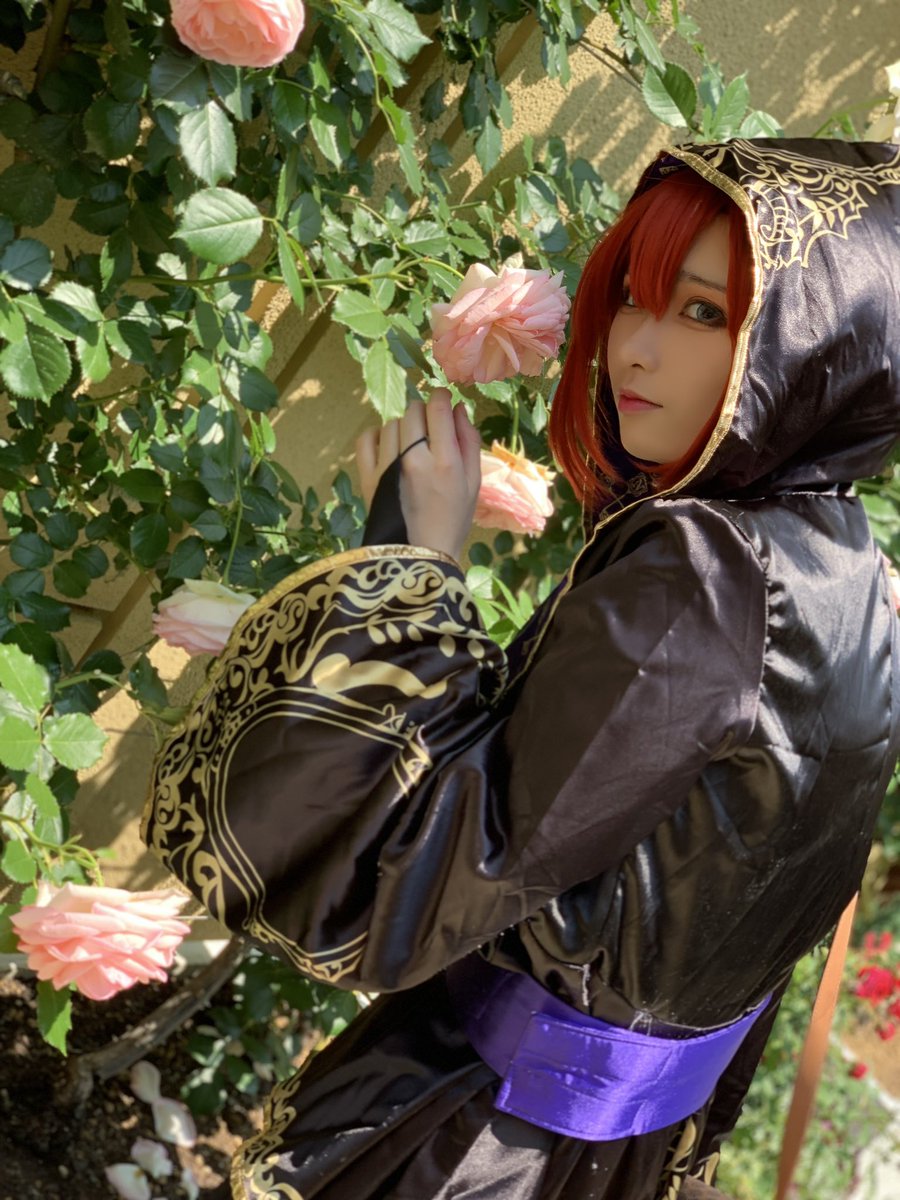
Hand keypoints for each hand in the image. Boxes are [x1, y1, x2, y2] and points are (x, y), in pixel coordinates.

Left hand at [355, 388, 481, 561]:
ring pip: (392, 423)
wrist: (421, 554)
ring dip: (403, 426)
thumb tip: (457, 407)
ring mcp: (387, 468)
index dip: (440, 396)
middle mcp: (414, 460)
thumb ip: (468, 442)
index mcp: (445, 462)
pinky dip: (377, 435)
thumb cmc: (454, 519)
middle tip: (429, 429)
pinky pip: (366, 438)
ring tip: (411, 444)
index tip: (442, 402)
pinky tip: (388, 445)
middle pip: (413, 410)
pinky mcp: (368, 477)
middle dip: (423, 412)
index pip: (437, 407)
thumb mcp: (474, 482)